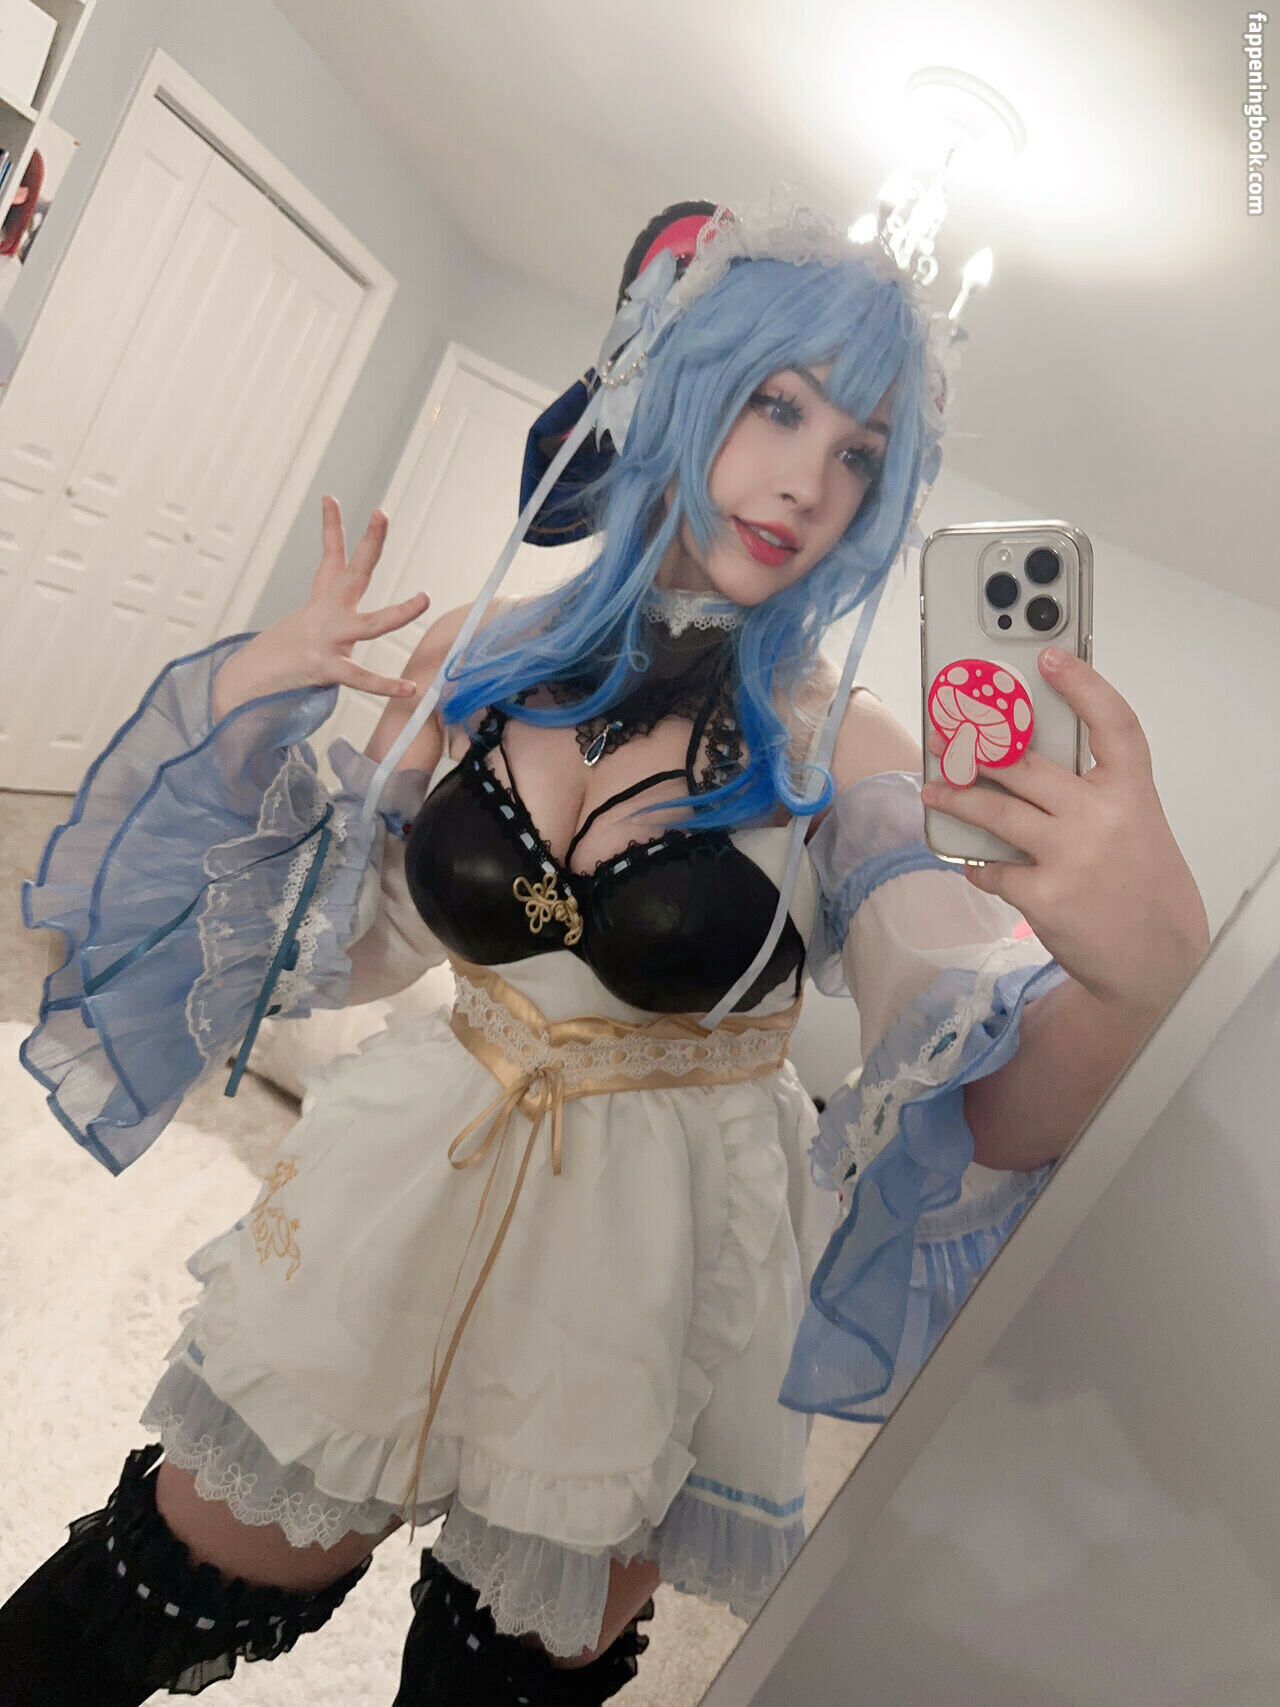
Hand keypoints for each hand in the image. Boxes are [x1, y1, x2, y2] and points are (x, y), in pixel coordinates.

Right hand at [211, 496, 429, 717]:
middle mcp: (328, 613)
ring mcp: (328, 639)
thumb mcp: (310, 621)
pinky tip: (411, 688)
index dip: (331, 525)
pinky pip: (361, 677)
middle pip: (355, 572)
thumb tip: (337, 606)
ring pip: (371, 624)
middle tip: (380, 514)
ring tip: (424, 598)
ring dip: (400, 612)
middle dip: (371, 543)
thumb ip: (329, 611)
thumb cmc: (289, 651)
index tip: (330, 497)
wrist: (250, 680)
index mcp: (325, 600)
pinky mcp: (326, 668)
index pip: (331, 554)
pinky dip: (386, 685)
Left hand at [920, 646, 1209, 1023]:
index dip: (1082, 684)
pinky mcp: (1044, 895)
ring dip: (957, 797)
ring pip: (996, 812)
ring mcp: (1072, 856)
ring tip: (934, 789)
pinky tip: (977, 864)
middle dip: (978, 747)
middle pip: (1027, 766)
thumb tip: (1021, 766)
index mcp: (1131, 791)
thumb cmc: (1140, 882)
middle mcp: (1103, 817)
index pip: (1112, 722)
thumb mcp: (1134, 824)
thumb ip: (1091, 792)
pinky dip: (979, 866)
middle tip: (948, 735)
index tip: (1048, 657)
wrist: (1157, 957)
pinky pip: (992, 869)